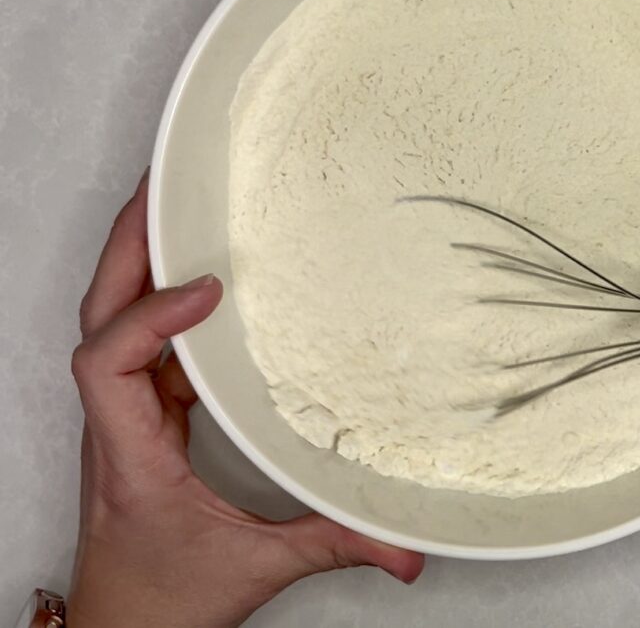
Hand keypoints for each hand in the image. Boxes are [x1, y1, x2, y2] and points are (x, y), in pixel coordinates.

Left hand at [68, 170, 423, 627]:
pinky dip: (163, 297)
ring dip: (138, 261)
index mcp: (130, 454)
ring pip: (112, 319)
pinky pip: (142, 339)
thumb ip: (333, 545)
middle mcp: (117, 424)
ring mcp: (128, 414)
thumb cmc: (162, 601)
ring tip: (175, 210)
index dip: (151, 316)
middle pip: (100, 315)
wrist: (123, 627)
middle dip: (128, 246)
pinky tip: (197, 279)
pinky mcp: (146, 414)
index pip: (108, 364)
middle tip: (166, 190)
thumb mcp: (254, 570)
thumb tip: (404, 546)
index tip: (208, 288)